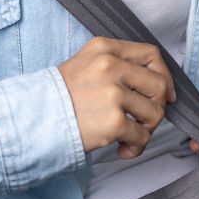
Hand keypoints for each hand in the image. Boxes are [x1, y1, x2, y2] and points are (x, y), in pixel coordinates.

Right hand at [58, 37, 175, 158]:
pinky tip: (121, 149)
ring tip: (128, 136)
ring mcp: (112, 94)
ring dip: (146, 130)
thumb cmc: (59, 97)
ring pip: (155, 113)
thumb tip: (155, 83)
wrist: (33, 119)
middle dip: (156, 107)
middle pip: (158, 85)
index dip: (165, 77)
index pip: (152, 55)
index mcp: (105, 49)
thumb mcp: (85, 65)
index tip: (164, 95)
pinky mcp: (113, 121)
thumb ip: (117, 66)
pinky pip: (142, 137)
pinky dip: (136, 147)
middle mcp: (110, 67)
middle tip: (142, 121)